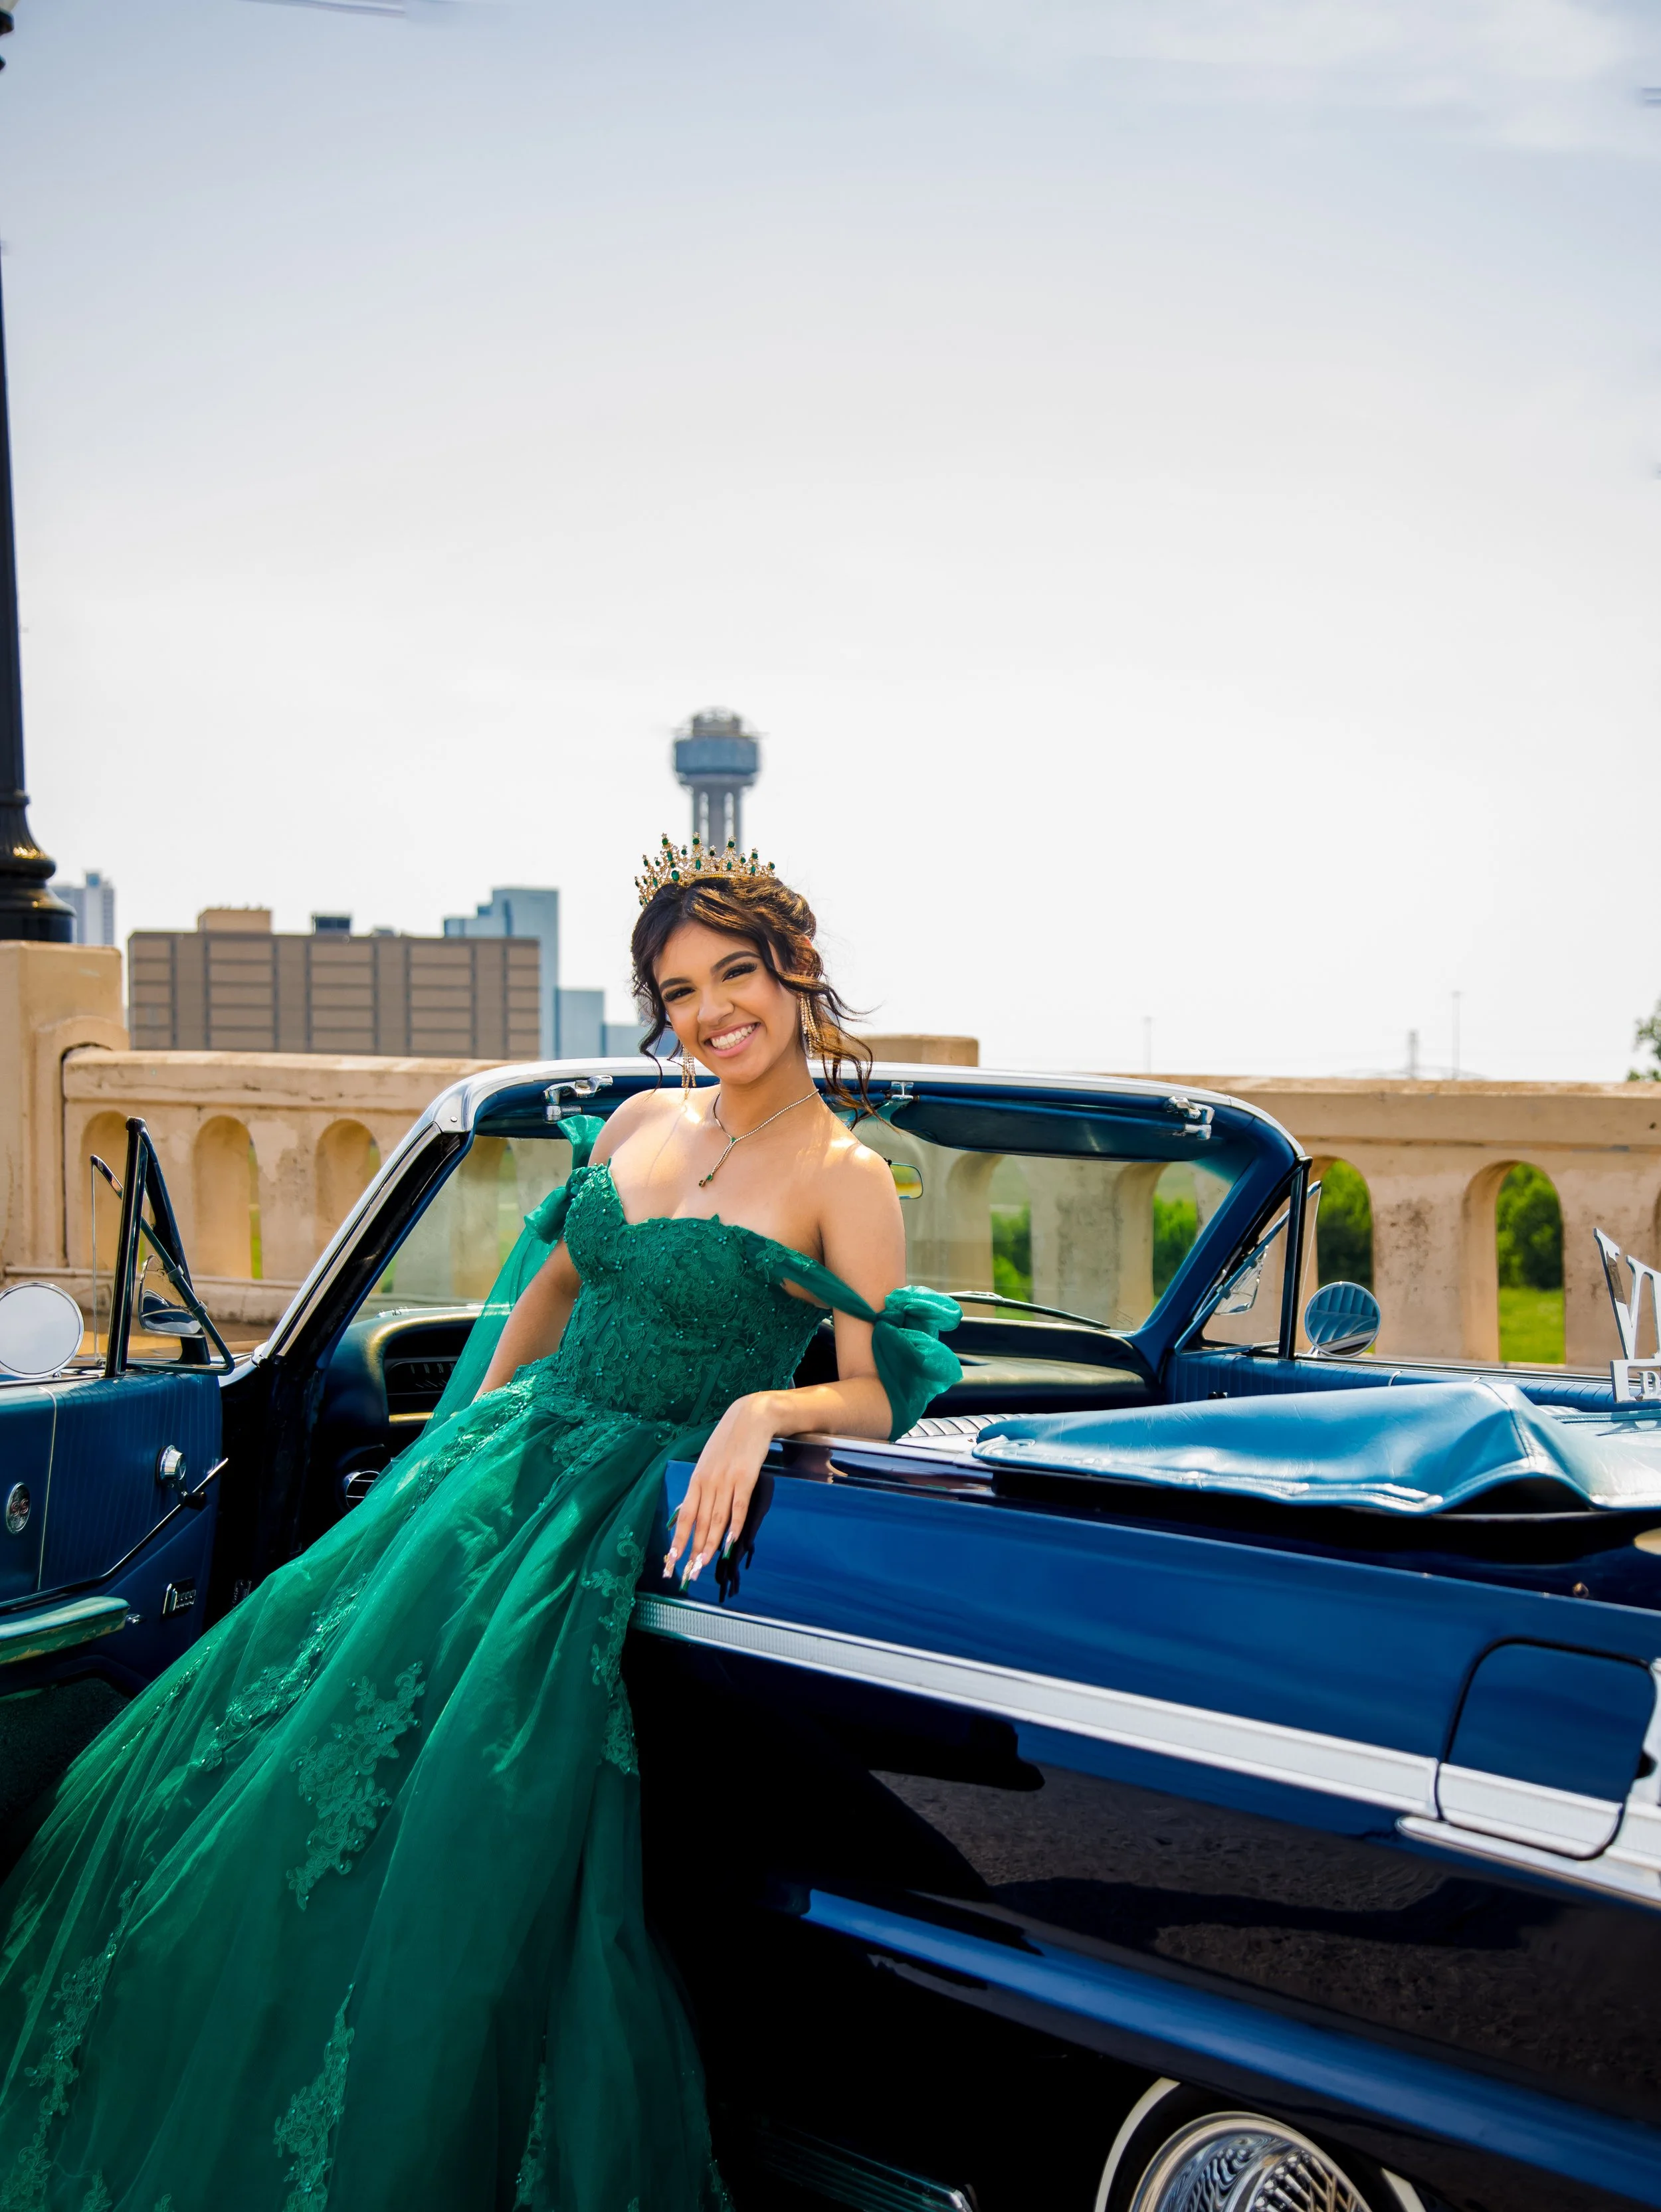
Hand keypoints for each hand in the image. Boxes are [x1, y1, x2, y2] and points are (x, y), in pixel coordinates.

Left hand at [663, 1394, 775, 1584]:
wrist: (750, 1416)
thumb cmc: (729, 1441)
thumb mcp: (709, 1461)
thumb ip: (704, 1485)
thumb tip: (697, 1511)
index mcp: (697, 1479)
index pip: (685, 1516)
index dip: (679, 1540)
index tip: (672, 1560)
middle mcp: (708, 1482)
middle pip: (700, 1522)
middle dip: (694, 1550)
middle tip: (689, 1573)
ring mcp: (727, 1480)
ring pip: (717, 1518)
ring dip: (711, 1544)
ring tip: (705, 1564)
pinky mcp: (746, 1477)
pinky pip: (739, 1505)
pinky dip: (735, 1523)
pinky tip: (732, 1540)